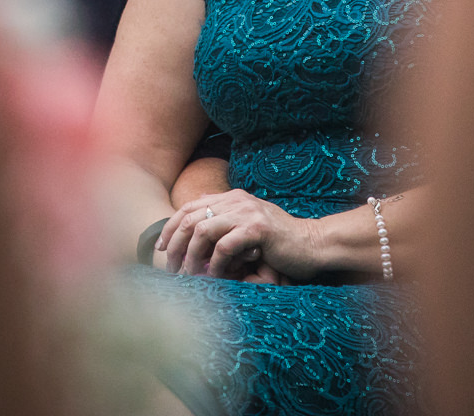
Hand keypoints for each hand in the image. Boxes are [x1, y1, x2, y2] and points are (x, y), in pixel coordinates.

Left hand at [156, 189, 320, 280]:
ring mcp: (247, 212)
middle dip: (174, 244)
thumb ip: (226, 214)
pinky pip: (225, 247)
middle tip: (169, 267)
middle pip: (191, 218)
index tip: (160, 247)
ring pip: (203, 231)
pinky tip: (212, 278)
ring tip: (187, 275)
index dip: (171, 227)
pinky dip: (214, 264)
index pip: (189, 207)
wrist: (313, 244)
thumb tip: (199, 206)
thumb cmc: (280, 240)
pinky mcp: (258, 229)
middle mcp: (236, 200)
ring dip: (190, 256)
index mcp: (231, 197)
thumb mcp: (249, 221)